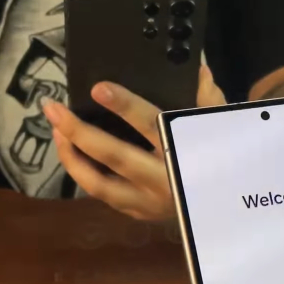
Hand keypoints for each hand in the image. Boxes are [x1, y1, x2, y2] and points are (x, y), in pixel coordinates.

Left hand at [43, 66, 225, 219]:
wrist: (230, 210)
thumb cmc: (223, 162)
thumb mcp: (222, 129)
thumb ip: (209, 100)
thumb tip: (197, 69)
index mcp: (185, 153)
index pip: (151, 126)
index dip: (125, 106)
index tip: (99, 88)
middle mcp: (164, 180)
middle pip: (114, 156)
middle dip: (79, 131)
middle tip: (52, 108)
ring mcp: (149, 202)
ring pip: (99, 184)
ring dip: (72, 157)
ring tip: (56, 131)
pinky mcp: (139, 213)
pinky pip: (104, 194)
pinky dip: (84, 174)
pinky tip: (72, 153)